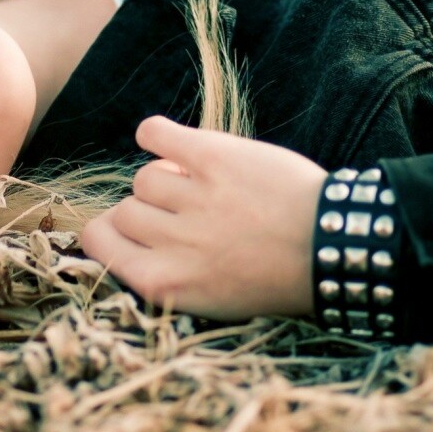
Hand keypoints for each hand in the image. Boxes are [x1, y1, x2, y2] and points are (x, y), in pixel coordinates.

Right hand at [79, 115, 324, 320]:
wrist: (333, 247)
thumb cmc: (275, 278)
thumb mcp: (207, 298)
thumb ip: (160, 271)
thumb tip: (118, 233)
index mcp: (165, 283)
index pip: (99, 243)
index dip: (110, 234)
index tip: (130, 231)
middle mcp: (173, 243)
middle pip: (124, 210)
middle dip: (146, 212)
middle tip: (181, 216)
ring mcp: (193, 198)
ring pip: (145, 179)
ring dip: (165, 181)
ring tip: (196, 187)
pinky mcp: (213, 157)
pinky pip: (158, 135)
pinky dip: (156, 133)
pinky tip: (162, 138)